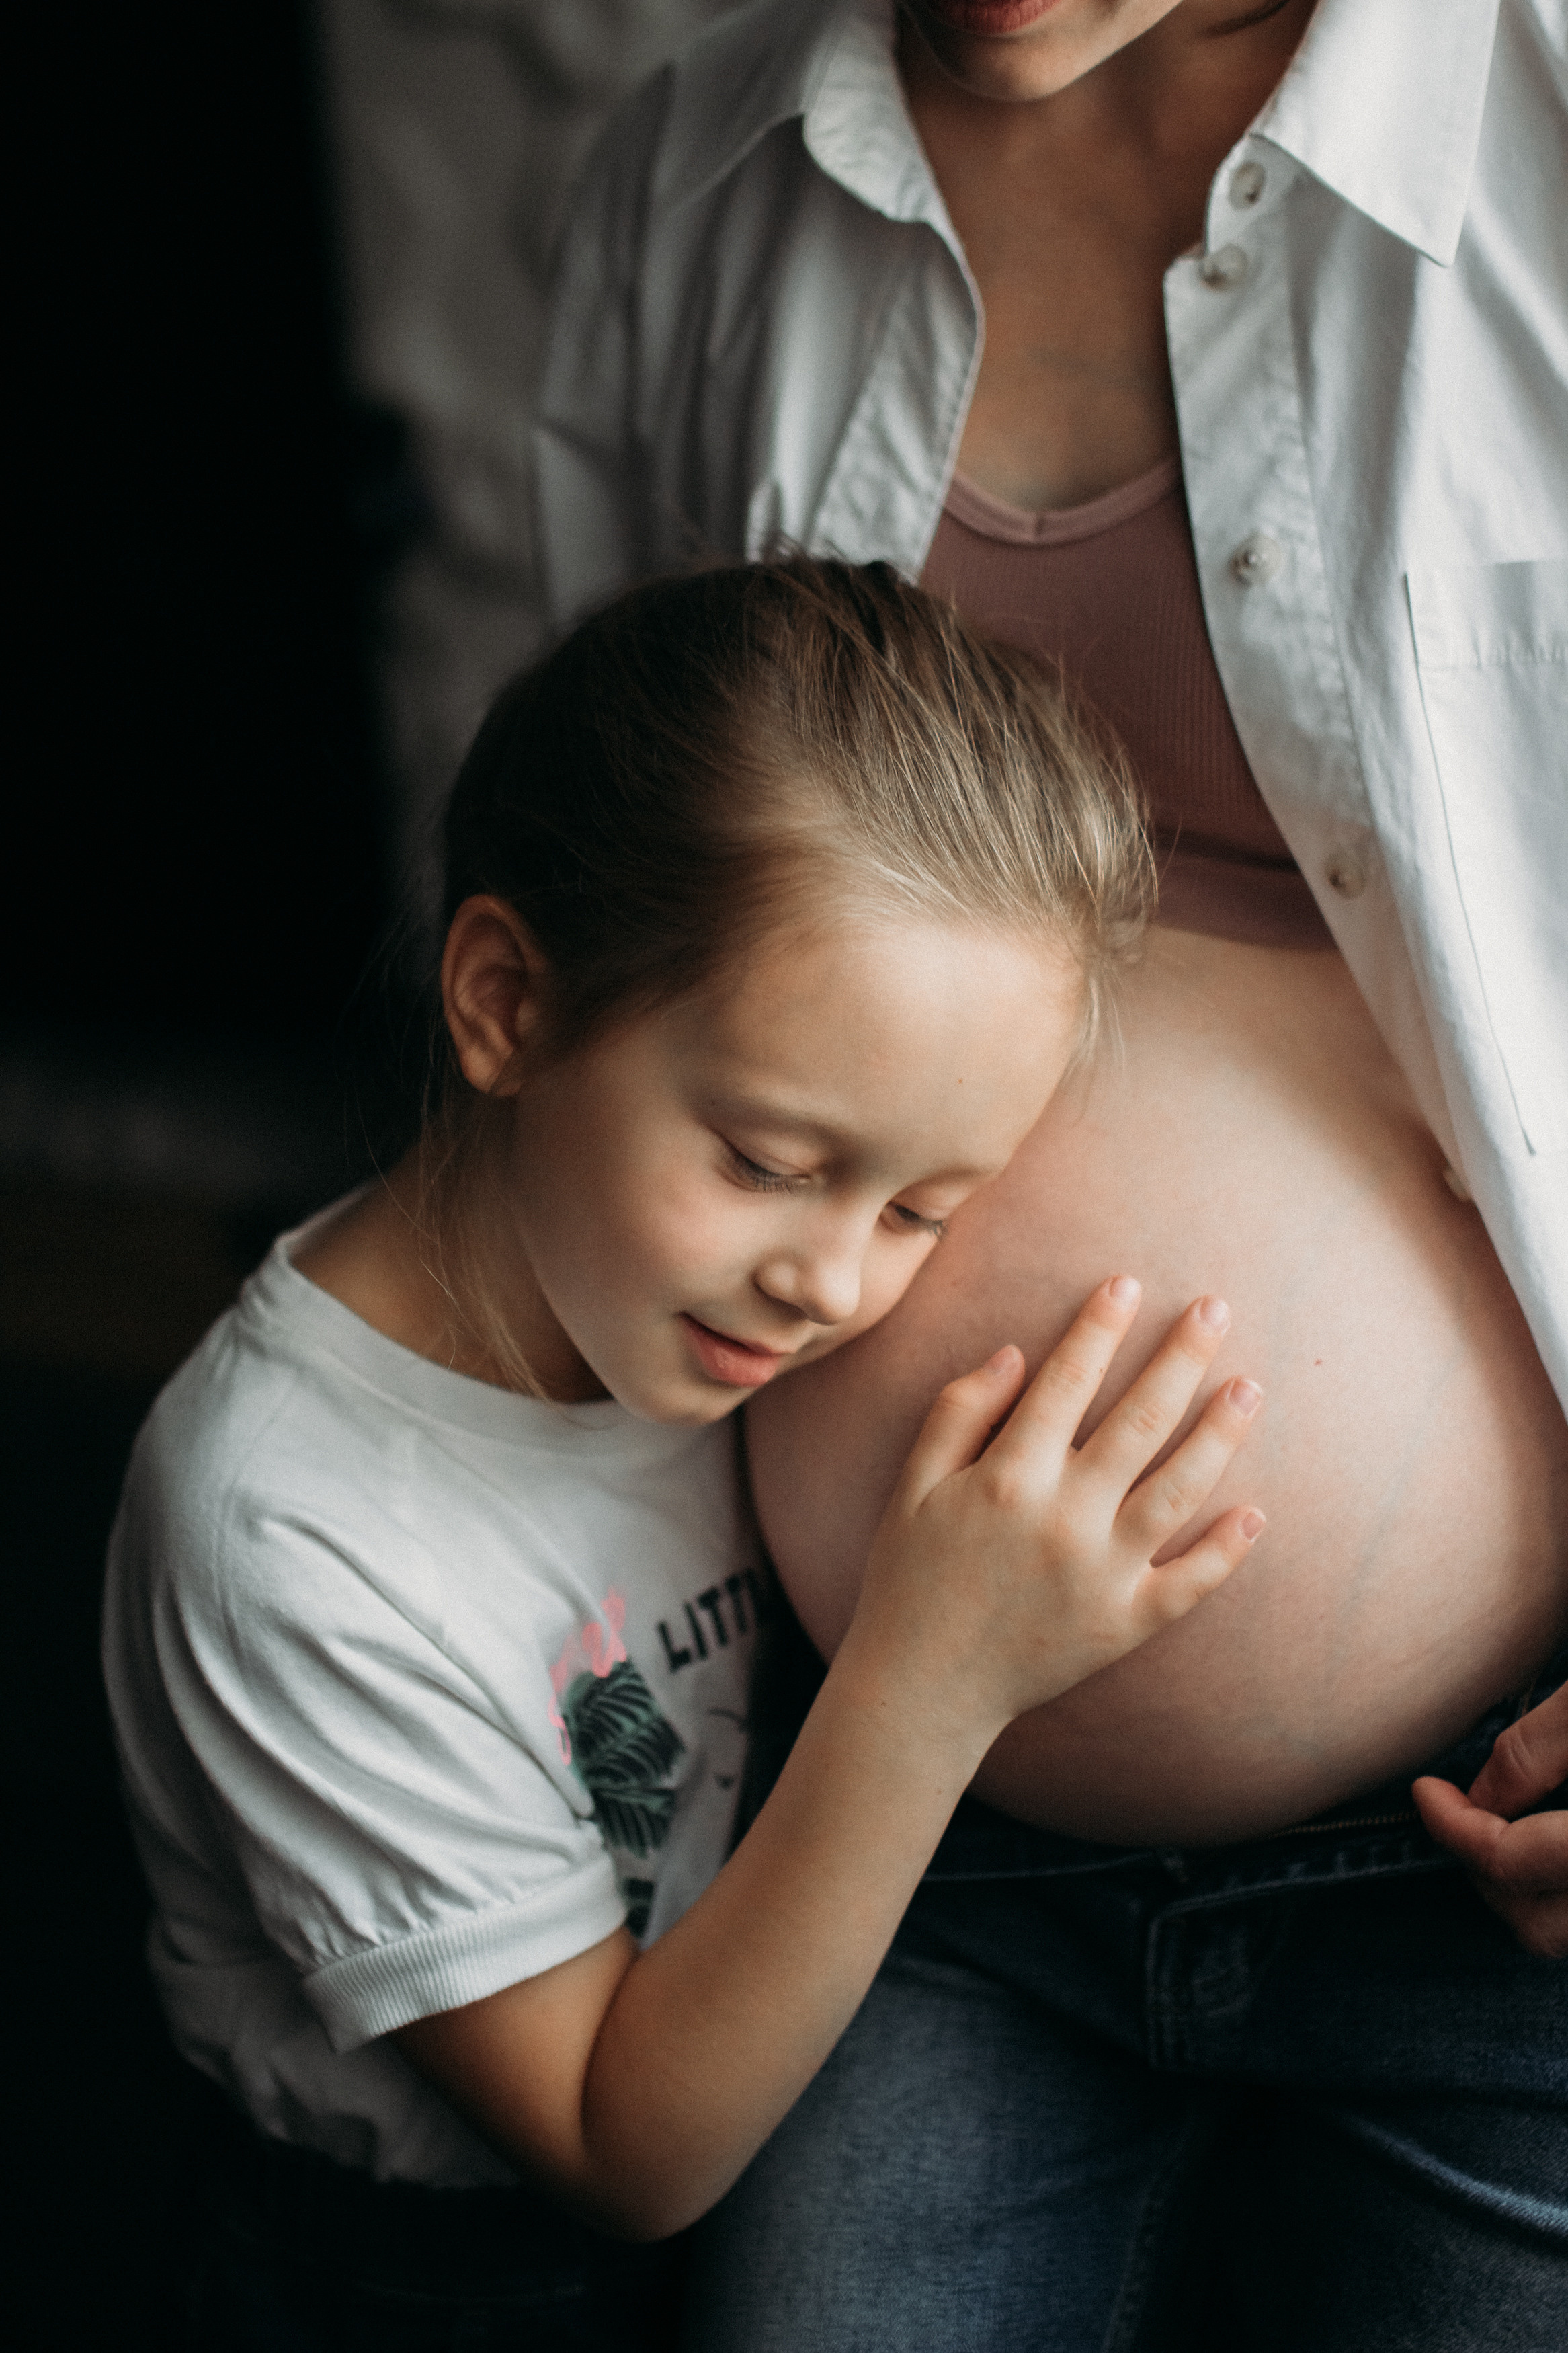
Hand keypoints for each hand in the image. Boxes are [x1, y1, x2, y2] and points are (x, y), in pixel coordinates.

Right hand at [856, 1276, 1264, 1738]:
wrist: (921, 1688)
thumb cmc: (909, 1577)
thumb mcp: (911, 1486)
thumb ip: (958, 1413)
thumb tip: (1016, 1354)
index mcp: (1007, 1479)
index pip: (1067, 1383)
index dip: (1099, 1328)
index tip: (1128, 1284)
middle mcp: (1063, 1520)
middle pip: (1139, 1422)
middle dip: (1181, 1358)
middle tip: (1217, 1308)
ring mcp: (1101, 1575)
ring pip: (1179, 1491)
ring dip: (1219, 1434)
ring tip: (1249, 1386)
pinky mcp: (1124, 1624)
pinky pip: (1189, 1583)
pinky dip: (1226, 1550)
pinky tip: (1256, 1512)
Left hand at [1413, 1683, 1567, 1958]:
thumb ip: (1534, 1750)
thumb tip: (1479, 1797)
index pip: (1511, 1864)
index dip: (1455, 1828)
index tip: (1426, 1792)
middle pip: (1539, 1928)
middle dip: (1488, 1876)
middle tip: (1464, 1818)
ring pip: (1564, 1930)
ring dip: (1530, 1891)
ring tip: (1510, 1828)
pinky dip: (1559, 1890)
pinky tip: (1550, 1836)